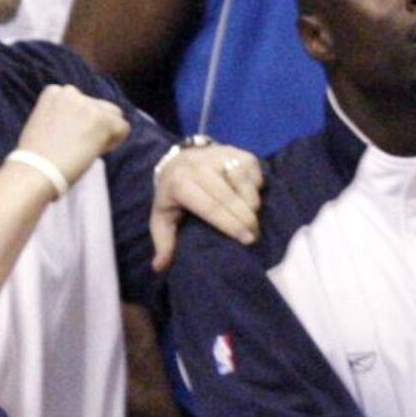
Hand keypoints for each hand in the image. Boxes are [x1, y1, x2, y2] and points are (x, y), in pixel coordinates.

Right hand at [14, 83, 130, 192]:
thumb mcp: (42, 124)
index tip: (72, 139)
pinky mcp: (102, 119)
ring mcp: (88, 105)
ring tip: (89, 150)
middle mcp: (71, 92)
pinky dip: (115, 142)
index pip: (80, 102)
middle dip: (95, 125)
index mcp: (54, 92)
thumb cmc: (35, 158)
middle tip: (83, 147)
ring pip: (113, 115)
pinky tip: (98, 152)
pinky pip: (123, 128)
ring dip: (106, 132)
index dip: (81, 122)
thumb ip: (61, 117)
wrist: (36, 170)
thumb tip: (80, 126)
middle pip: (98, 106)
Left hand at [151, 140, 262, 270]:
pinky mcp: (233, 149)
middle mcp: (197, 165)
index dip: (229, 225)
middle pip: (228, 195)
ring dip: (252, 202)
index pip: (209, 207)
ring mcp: (217, 154)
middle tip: (254, 234)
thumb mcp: (162, 220)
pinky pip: (252, 168)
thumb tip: (159, 267)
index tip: (247, 240)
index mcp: (178, 184)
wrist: (178, 160)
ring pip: (243, 180)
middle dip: (245, 218)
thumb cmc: (173, 197)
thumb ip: (163, 243)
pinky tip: (251, 197)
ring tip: (252, 217)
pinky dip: (256, 185)